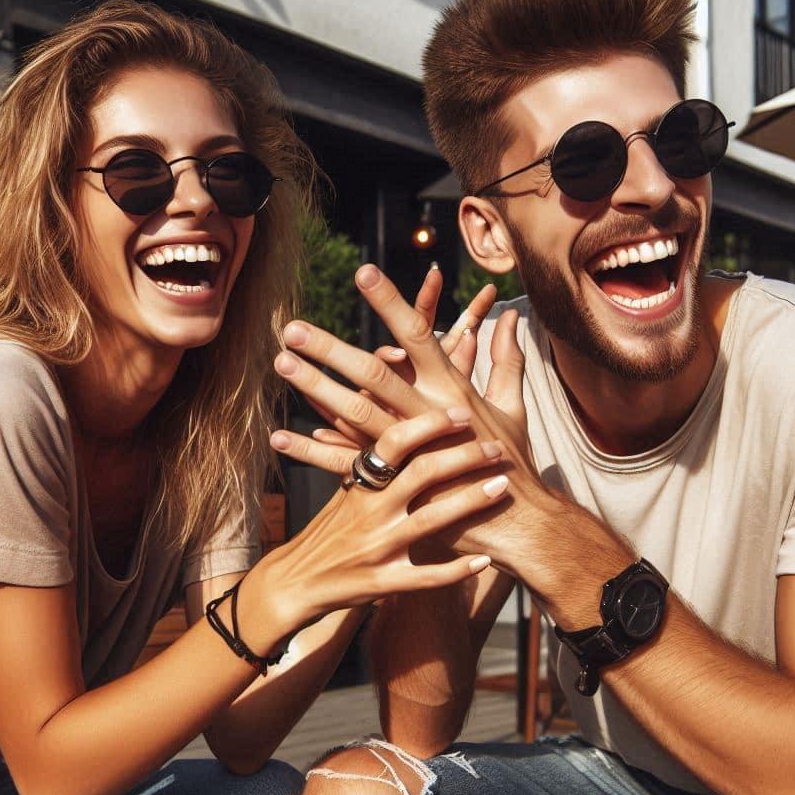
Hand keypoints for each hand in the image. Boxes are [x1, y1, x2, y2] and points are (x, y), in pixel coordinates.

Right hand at [263, 408, 509, 635]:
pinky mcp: (383, 584)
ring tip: (502, 486)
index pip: (394, 442)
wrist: (296, 582)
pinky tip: (485, 561)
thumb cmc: (329, 530)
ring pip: (431, 521)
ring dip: (471, 502)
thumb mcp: (344, 491)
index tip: (464, 413)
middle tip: (497, 447)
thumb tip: (395, 416)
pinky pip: (427, 578)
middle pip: (422, 473)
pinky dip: (458, 570)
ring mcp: (376, 548)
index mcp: (358, 484)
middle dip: (464, 457)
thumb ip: (372, 461)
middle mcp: (368, 512)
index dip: (430, 425)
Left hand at [272, 265, 550, 569]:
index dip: (391, 303)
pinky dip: (313, 451)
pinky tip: (280, 437)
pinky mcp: (396, 483)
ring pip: (356, 413)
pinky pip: (347, 464)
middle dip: (333, 348)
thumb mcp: (513, 406)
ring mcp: (409, 450)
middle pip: (374, 373)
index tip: (364, 272)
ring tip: (282, 364)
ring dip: (316, 388)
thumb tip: (509, 316)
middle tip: (294, 328)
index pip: (418, 335)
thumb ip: (508, 358)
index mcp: (452, 390)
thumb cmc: (512, 463)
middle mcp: (427, 414)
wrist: (514, 522)